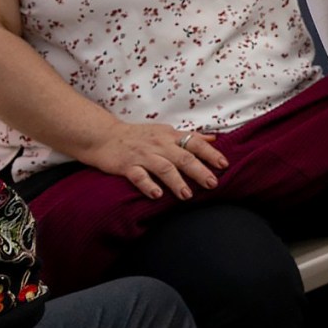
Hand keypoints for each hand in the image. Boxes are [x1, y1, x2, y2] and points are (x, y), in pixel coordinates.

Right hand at [83, 121, 227, 200]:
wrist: (103, 136)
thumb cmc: (138, 136)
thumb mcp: (164, 132)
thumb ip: (188, 136)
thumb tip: (213, 138)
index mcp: (170, 136)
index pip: (195, 142)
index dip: (211, 153)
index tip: (224, 165)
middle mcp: (159, 144)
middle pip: (183, 157)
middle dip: (199, 171)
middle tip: (212, 184)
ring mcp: (142, 155)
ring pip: (163, 167)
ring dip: (176, 181)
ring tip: (187, 195)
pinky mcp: (126, 165)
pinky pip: (138, 176)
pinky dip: (148, 185)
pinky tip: (157, 195)